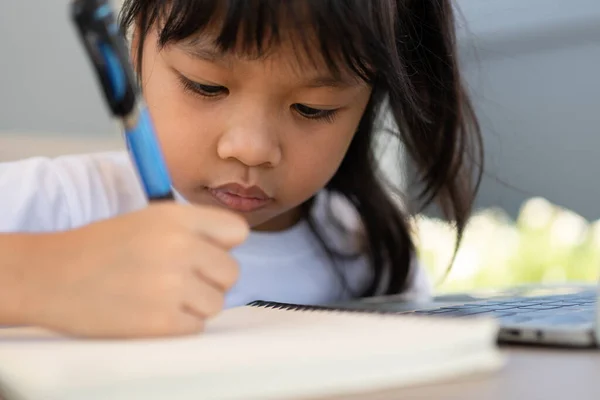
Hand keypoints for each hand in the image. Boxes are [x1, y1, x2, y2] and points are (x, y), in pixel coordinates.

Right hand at [20, 203, 247, 337]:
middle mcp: (180, 247)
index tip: (206, 252)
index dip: (223, 245)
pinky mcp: (161, 322)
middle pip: (232, 272)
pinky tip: (152, 311)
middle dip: (210, 279)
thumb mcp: (150, 219)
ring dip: (195, 304)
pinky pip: (196, 326)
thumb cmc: (102, 246)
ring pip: (217, 302)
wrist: (53, 276)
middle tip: (179, 278)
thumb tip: (228, 250)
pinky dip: (178, 324)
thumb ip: (193, 229)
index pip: (238, 231)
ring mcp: (172, 286)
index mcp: (178, 217)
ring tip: (161, 295)